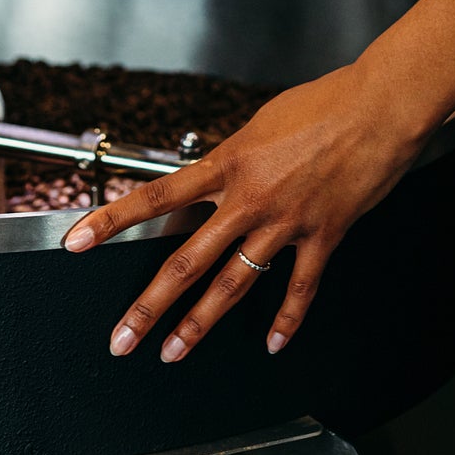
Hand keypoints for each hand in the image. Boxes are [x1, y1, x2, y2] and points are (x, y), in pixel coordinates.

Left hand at [60, 61, 426, 361]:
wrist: (378, 106)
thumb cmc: (323, 101)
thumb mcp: (261, 123)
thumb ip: (234, 158)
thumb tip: (216, 180)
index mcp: (228, 162)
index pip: (157, 195)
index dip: (112, 220)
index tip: (76, 241)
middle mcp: (249, 198)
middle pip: (187, 260)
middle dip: (150, 306)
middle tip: (122, 338)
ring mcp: (285, 222)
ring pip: (233, 285)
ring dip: (200, 324)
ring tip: (174, 353)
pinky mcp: (322, 236)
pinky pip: (298, 288)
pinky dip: (287, 320)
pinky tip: (274, 343)